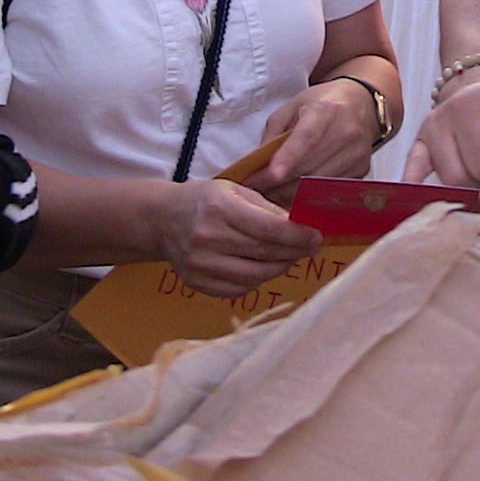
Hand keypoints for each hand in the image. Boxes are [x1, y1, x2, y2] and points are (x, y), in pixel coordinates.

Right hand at [147, 179, 321, 297]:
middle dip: (294, 252)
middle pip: (265, 254)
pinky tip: (265, 268)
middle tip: (310, 248)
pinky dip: (258, 280)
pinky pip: (239, 289)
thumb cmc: (204, 201)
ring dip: (280, 268)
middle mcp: (208, 238)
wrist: (163, 220)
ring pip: (255, 276)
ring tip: (290, 258)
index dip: (297, 236)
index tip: (316, 237)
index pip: (269, 229)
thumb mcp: (234, 191)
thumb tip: (297, 226)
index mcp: (220, 209)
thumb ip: (266, 208)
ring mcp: (201, 264)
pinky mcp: (196, 282)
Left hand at [247, 80, 379, 201]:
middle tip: (254, 187)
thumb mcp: (292, 107)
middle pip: (309, 167)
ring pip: (318, 184)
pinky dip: (308, 195)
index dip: (288, 157)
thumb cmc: (322, 104)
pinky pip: (329, 190)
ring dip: (289, 193)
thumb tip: (257, 165)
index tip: (271, 174)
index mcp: (326, 110)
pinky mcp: (362, 170)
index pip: (307, 137)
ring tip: (270, 191)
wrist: (360, 104)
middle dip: (277, 182)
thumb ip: (274, 134)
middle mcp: (347, 131)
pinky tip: (293, 192)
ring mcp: (357, 153)